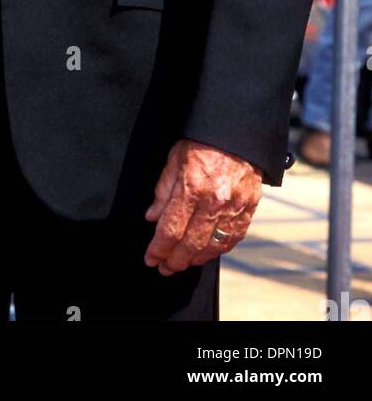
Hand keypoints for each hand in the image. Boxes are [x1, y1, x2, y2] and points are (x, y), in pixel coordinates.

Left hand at [143, 139, 262, 274]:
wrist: (237, 131)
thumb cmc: (202, 141)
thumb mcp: (174, 158)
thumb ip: (163, 190)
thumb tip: (153, 217)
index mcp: (192, 188)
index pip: (170, 229)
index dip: (158, 249)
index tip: (151, 258)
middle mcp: (214, 202)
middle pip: (191, 244)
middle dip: (175, 260)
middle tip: (165, 268)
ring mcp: (234, 208)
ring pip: (213, 246)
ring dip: (195, 259)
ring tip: (183, 263)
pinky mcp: (249, 209)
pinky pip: (233, 238)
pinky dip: (219, 250)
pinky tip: (207, 253)